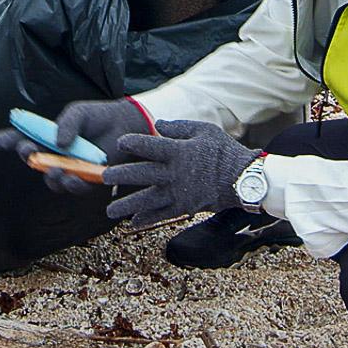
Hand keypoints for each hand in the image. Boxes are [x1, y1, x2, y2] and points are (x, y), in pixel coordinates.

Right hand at [0, 97, 152, 194]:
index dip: (9, 141)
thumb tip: (58, 143)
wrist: (124, 124)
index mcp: (48, 138)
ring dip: (51, 176)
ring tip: (55, 169)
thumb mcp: (78, 113)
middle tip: (27, 150)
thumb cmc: (97, 117)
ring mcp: (70, 169)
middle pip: (34, 161)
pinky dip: (72, 184)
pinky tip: (71, 177)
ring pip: (53, 180)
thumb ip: (66, 123)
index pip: (23, 140)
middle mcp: (55, 156)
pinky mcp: (88, 180)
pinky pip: (76, 187)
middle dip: (27, 156)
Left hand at [103, 119, 258, 226]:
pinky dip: (147, 219)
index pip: (149, 146)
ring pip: (147, 200)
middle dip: (121, 176)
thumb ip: (179, 127)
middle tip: (103, 177)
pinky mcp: (184, 207)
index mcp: (179, 152)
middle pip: (142, 174)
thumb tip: (159, 124)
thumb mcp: (204, 130)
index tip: (119, 143)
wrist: (243, 179)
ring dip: (127, 205)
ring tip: (109, 211)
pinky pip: (162, 214)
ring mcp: (179, 193)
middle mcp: (175, 173)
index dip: (132, 143)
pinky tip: (133, 223)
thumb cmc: (224, 151)